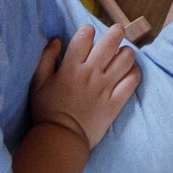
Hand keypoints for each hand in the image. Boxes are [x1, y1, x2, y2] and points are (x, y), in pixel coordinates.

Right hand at [29, 24, 138, 149]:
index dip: (88, 31)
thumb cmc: (47, 111)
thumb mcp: (38, 84)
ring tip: (122, 56)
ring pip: (126, 58)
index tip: (88, 35)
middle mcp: (90, 74)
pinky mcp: (115, 102)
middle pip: (112, 41)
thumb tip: (56, 40)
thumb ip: (45, 59)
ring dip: (126, 53)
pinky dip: (134, 73)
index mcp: (71, 68)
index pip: (85, 35)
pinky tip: (128, 73)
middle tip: (116, 33)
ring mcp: (105, 88)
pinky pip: (132, 80)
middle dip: (116, 32)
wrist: (59, 141)